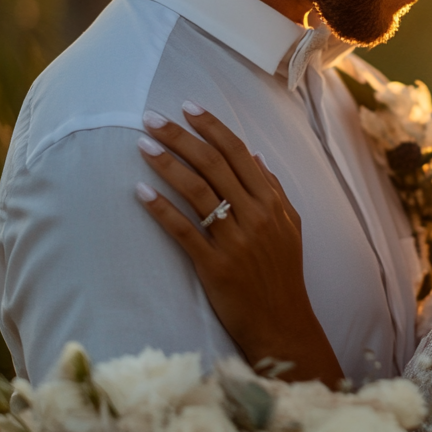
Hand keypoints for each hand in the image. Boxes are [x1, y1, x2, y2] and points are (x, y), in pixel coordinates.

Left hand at [135, 102, 343, 385]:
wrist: (284, 324)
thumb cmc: (283, 276)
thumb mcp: (290, 228)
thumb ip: (274, 191)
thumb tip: (255, 157)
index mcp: (273, 203)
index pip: (240, 153)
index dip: (213, 127)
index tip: (189, 107)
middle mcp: (256, 216)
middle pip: (214, 165)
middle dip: (181, 136)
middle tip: (152, 118)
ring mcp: (236, 240)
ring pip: (198, 191)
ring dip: (168, 164)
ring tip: (143, 144)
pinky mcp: (215, 266)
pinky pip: (185, 231)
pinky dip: (162, 209)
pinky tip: (141, 192)